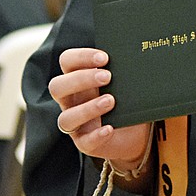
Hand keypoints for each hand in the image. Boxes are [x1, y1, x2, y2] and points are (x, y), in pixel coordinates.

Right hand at [49, 47, 152, 171]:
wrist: (133, 132)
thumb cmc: (124, 100)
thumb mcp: (122, 82)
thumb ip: (122, 69)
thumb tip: (138, 53)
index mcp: (77, 79)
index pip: (66, 62)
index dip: (81, 57)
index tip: (105, 57)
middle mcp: (70, 101)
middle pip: (57, 87)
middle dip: (81, 79)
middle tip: (107, 77)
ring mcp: (76, 124)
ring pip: (66, 118)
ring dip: (87, 108)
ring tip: (111, 101)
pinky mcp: (85, 143)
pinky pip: (84, 141)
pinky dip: (96, 135)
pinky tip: (110, 128)